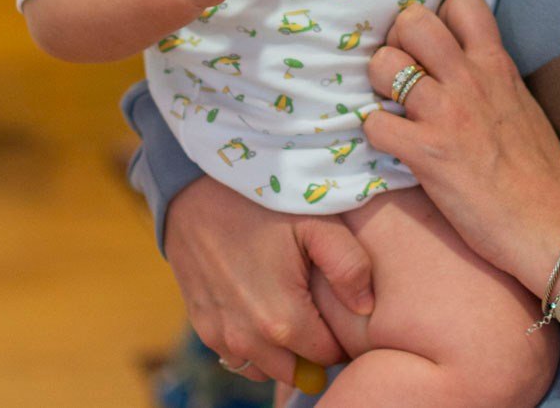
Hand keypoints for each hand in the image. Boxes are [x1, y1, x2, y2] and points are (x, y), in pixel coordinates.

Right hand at [164, 174, 373, 385]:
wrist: (194, 187)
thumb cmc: (260, 202)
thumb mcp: (315, 221)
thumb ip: (349, 265)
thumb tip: (366, 308)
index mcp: (283, 321)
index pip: (328, 357)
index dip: (340, 336)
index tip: (338, 310)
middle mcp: (249, 340)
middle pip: (297, 372)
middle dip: (311, 349)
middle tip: (315, 308)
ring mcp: (221, 337)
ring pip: (265, 368)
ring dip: (279, 352)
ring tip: (286, 306)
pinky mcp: (202, 327)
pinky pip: (236, 356)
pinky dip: (251, 344)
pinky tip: (258, 306)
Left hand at [364, 0, 559, 297]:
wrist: (555, 229)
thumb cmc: (540, 174)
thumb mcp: (521, 104)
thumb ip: (490, 77)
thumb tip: (462, 62)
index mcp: (495, 65)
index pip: (461, 2)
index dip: (438, 16)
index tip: (432, 44)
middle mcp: (469, 80)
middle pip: (413, 21)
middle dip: (397, 40)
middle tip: (402, 70)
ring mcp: (446, 114)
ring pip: (384, 64)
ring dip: (378, 84)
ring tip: (391, 105)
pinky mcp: (427, 153)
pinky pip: (375, 124)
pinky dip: (375, 133)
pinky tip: (392, 145)